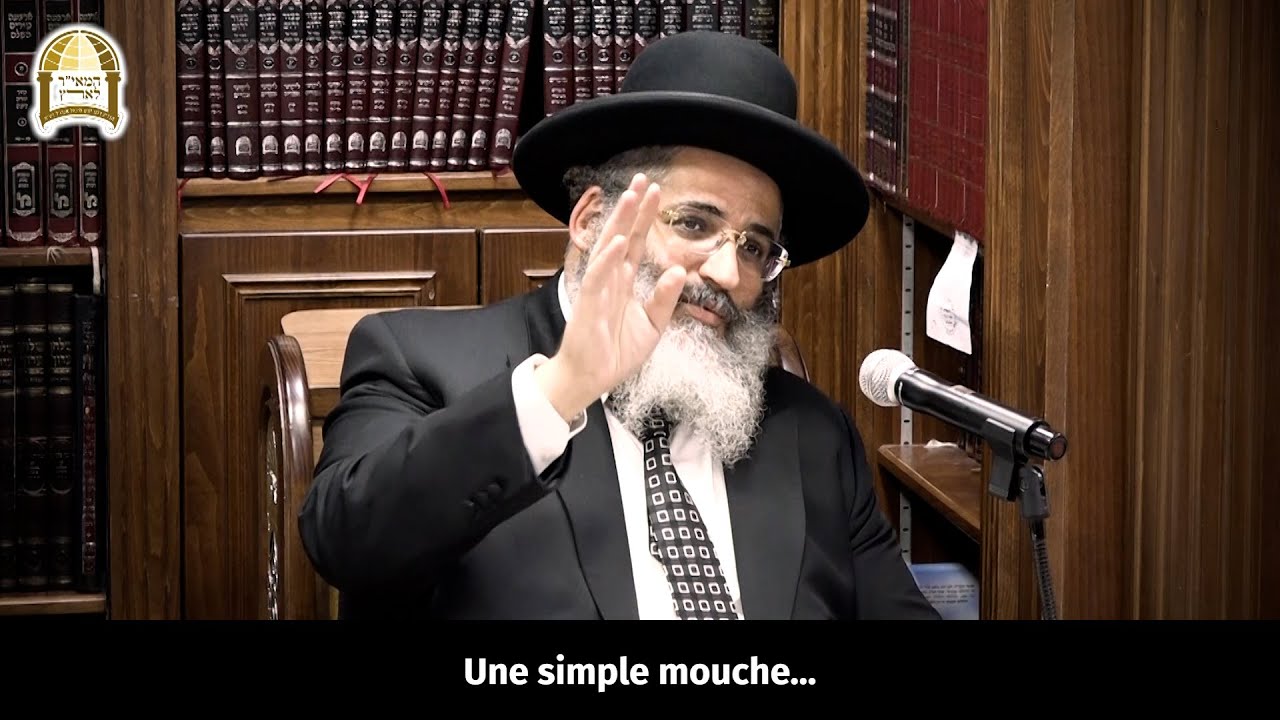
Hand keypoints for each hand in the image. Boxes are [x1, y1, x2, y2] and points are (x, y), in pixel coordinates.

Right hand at [535, 174, 686, 422]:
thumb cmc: (617, 352)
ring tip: (630, 197)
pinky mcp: (588, 303)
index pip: (636, 242)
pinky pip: (598, 276)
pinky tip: (619, 240)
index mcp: (625, 282)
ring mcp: (598, 288)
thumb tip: (678, 269)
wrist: (593, 379)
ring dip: (619, 222)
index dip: (645, 218)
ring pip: (608, 248)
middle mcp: (611, 278)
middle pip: (622, 235)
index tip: (655, 192)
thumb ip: (665, 298)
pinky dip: (608, 258)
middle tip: (642, 179)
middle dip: (632, 209)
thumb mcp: (653, 325)